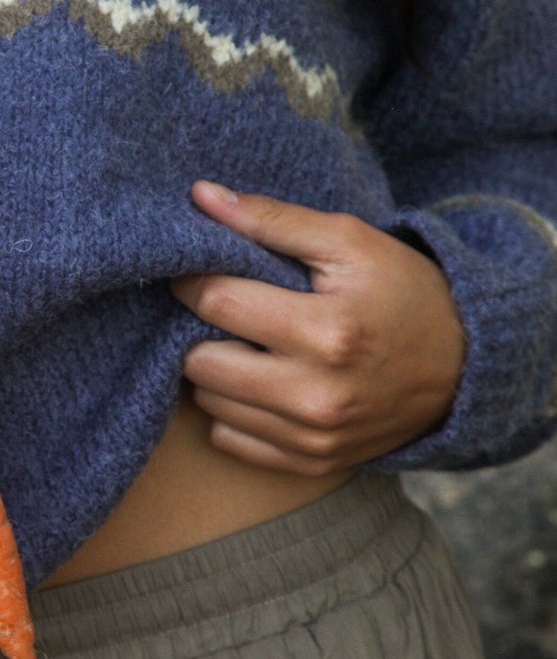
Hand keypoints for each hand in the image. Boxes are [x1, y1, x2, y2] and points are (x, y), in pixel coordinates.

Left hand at [170, 181, 466, 473]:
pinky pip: (229, 439)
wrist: (465, 366)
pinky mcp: (312, 462)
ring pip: (209, 402)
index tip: (200, 272)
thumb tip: (200, 196)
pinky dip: (233, 410)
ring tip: (250, 345)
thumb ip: (273, 219)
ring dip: (216, 371)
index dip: (193, 280)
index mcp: (329, 332)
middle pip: (200, 362)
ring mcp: (314, 437)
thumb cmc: (403, 291)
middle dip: (203, 330)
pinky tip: (261, 382)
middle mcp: (317, 395)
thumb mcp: (349, 242)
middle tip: (230, 313)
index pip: (217, 302)